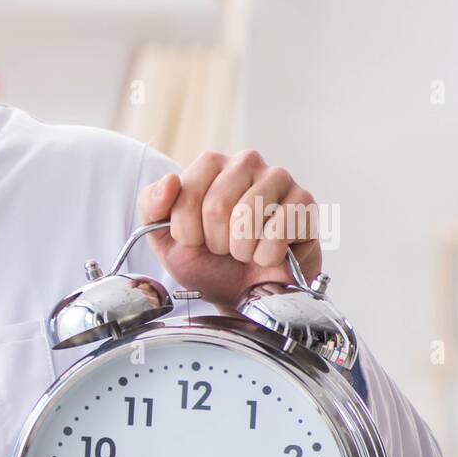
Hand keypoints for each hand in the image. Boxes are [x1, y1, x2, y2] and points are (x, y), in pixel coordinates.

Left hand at [136, 150, 322, 313]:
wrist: (242, 294)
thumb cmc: (206, 261)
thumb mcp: (164, 238)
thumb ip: (151, 206)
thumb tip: (170, 181)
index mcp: (210, 165)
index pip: (185, 193)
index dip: (186, 229)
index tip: (194, 240)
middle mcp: (246, 163)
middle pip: (217, 206)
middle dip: (214, 242)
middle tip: (223, 248)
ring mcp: (279, 179)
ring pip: (248, 218)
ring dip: (240, 250)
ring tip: (245, 251)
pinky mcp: (305, 202)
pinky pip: (279, 231)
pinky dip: (267, 256)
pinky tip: (269, 254)